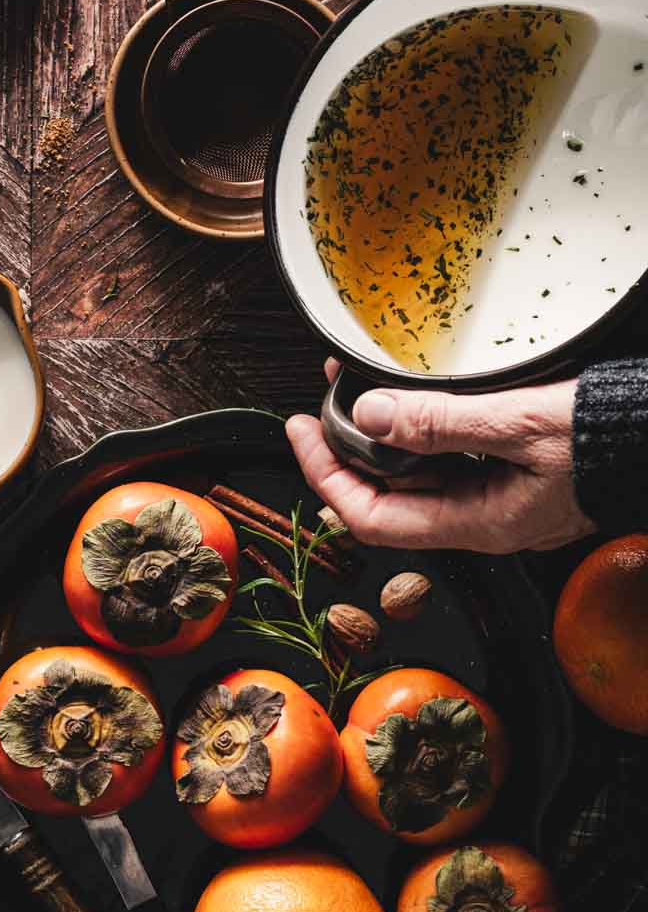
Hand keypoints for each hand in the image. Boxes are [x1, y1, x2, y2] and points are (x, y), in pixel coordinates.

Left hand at [286, 366, 594, 553]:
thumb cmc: (613, 440)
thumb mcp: (520, 425)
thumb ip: (442, 424)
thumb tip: (370, 415)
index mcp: (479, 524)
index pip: (372, 518)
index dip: (324, 477)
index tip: (297, 431)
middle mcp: (484, 519)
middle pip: (387, 499)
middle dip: (345, 452)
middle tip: (317, 406)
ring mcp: (502, 499)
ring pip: (418, 477)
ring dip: (381, 436)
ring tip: (355, 387)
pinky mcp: (518, 473)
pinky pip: (452, 459)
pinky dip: (421, 428)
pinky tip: (411, 397)